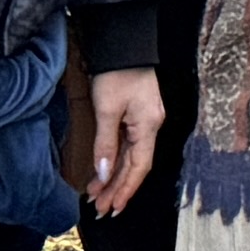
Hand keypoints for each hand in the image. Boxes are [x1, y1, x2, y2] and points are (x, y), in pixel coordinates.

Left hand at [71, 65, 169, 215]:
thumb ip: (106, 143)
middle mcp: (152, 126)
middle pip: (136, 165)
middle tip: (100, 208)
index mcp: (148, 126)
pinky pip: (128, 145)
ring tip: (97, 195)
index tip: (112, 207)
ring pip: (132, 157)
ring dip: (115, 177)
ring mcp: (146, 120)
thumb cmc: (117, 72)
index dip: (126, 189)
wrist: (124, 42)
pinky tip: (104, 172)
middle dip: (118, 188)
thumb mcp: (107, 108)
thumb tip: (103, 174)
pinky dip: (116, 160)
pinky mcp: (138, 115)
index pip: (139, 167)